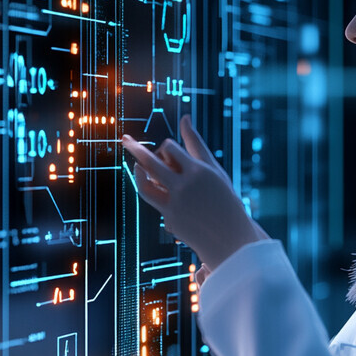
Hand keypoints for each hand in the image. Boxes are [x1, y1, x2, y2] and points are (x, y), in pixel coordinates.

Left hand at [121, 114, 265, 270]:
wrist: (231, 237)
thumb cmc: (223, 197)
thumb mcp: (213, 169)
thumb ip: (195, 143)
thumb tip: (184, 117)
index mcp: (198, 171)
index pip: (169, 148)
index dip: (166, 148)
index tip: (169, 150)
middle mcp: (184, 187)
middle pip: (151, 163)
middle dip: (135, 149)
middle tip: (124, 139)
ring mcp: (175, 205)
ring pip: (145, 185)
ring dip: (138, 174)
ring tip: (137, 165)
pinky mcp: (170, 220)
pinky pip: (155, 202)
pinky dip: (155, 193)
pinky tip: (160, 190)